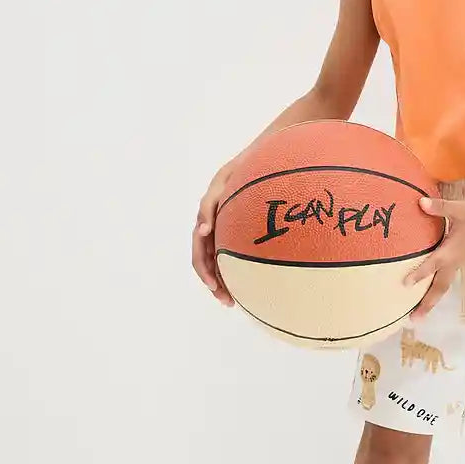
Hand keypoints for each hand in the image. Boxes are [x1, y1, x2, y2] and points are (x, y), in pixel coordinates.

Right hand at [192, 159, 238, 306]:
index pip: (200, 252)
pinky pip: (235, 255)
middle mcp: (214, 229)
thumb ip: (209, 204)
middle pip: (209, 263)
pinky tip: (251, 283)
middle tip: (228, 302)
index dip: (204, 271)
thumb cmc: (241, 169)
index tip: (214, 287)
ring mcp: (227, 231)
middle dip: (215, 284)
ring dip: (225, 282)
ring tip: (235, 301)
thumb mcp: (222, 182)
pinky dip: (238, 270)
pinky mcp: (241, 232)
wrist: (264, 161)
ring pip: (222, 262)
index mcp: (206, 219)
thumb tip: (201, 230)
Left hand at [404, 195, 464, 319]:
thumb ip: (439, 207)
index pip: (433, 264)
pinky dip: (438, 289)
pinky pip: (448, 279)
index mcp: (452, 251)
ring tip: (419, 313)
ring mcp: (460, 263)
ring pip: (444, 286)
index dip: (419, 274)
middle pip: (439, 287)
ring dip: (432, 300)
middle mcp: (455, 261)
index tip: (405, 284)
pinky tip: (430, 292)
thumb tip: (420, 203)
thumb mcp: (459, 209)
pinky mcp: (462, 261)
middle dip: (426, 303)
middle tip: (413, 319)